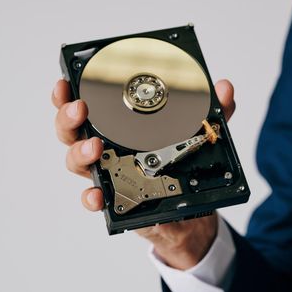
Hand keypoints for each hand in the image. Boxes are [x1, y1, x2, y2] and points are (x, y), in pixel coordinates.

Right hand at [52, 79, 235, 269]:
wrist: (189, 211)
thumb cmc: (183, 167)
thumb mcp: (199, 136)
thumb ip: (210, 114)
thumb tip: (224, 88)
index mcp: (118, 126)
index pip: (88, 105)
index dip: (71, 93)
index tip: (67, 81)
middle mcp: (105, 148)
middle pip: (71, 130)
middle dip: (68, 117)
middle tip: (80, 108)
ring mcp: (107, 173)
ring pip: (77, 161)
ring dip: (79, 152)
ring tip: (93, 147)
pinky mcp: (114, 199)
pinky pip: (93, 199)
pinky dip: (91, 197)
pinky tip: (97, 194)